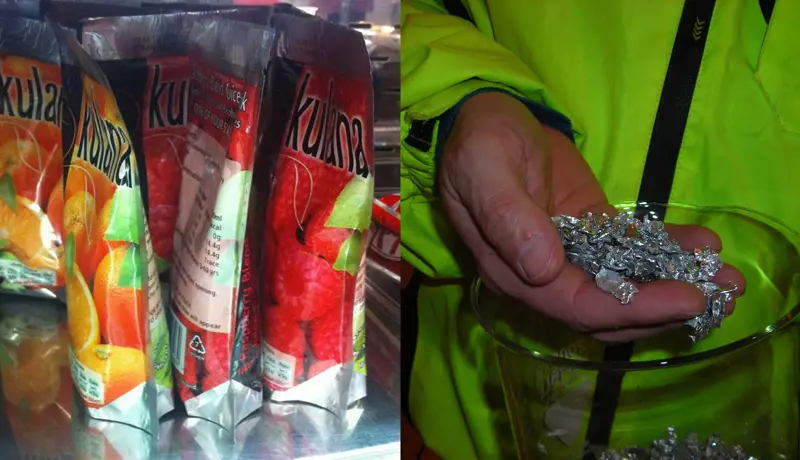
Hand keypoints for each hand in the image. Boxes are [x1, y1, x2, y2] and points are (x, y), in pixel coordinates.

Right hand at [439, 92, 744, 341]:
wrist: (483, 114)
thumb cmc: (476, 142)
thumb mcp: (484, 170)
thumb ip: (508, 217)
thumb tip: (543, 267)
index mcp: (513, 271)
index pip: (576, 306)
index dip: (631, 309)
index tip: (684, 300)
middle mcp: (542, 275)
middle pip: (608, 308)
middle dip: (665, 308)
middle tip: (721, 294)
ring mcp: (569, 253)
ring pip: (624, 285)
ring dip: (674, 286)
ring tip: (727, 279)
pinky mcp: (590, 230)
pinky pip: (630, 249)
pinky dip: (666, 250)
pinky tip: (702, 243)